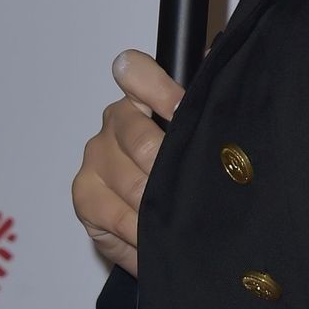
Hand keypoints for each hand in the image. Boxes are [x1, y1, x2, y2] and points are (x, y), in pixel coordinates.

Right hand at [71, 50, 184, 278]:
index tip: (183, 108)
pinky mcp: (83, 193)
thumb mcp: (193, 133)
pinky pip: (117, 217)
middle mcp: (115, 120)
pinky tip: (155, 236)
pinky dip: (141, 232)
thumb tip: (225, 71)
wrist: (143, 215)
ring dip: (161, 207)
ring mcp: (95, 156)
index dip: (159, 87)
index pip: (136, 71)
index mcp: (140, 96)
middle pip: (141, 139)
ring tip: (181, 219)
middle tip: (193, 186)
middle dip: (170, 169)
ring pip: (133, 184)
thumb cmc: (176, 165)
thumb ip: (206, 104)